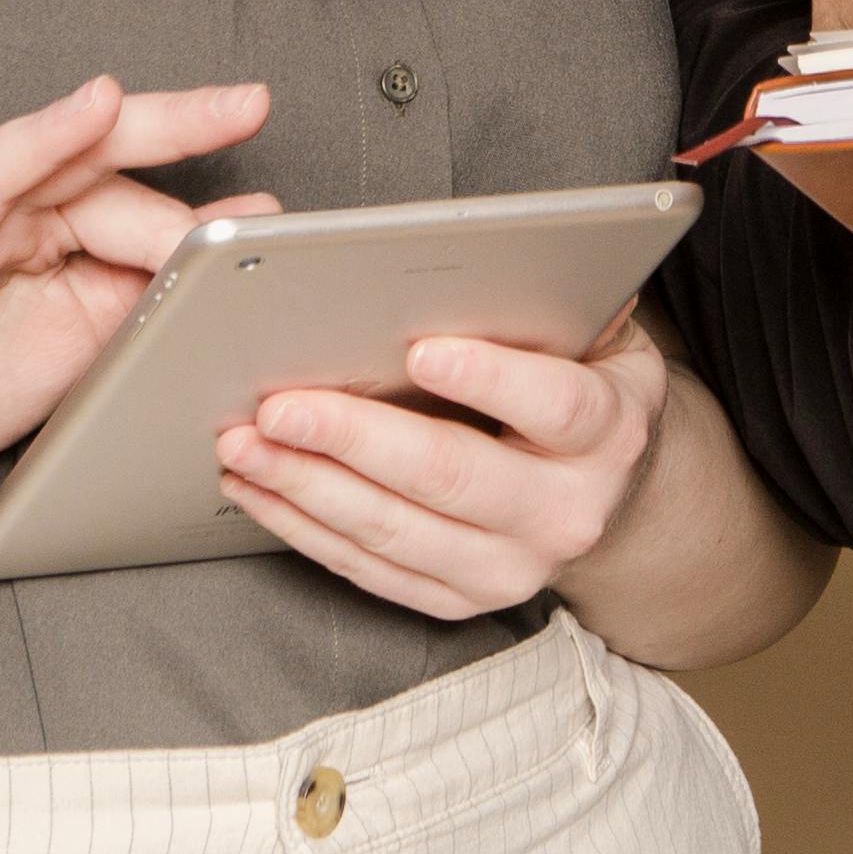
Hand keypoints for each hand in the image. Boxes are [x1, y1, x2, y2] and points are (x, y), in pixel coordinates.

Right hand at [0, 76, 271, 542]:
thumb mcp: (88, 324)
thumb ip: (157, 268)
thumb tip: (251, 215)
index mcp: (30, 216)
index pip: (116, 182)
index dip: (187, 185)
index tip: (261, 177)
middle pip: (64, 155)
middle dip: (148, 122)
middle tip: (238, 102)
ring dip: (34, 145)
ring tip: (92, 108)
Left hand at [210, 312, 670, 619]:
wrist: (606, 494)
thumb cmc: (582, 386)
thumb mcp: (595, 336)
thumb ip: (552, 301)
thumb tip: (491, 253)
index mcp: (609, 432)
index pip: (555, 406)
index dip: (490, 379)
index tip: (421, 348)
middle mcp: (567, 513)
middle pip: (452, 476)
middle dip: (355, 439)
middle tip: (280, 406)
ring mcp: (510, 568)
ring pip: (396, 532)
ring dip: (307, 488)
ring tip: (244, 446)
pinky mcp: (458, 600)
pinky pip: (369, 569)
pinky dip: (304, 528)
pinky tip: (259, 488)